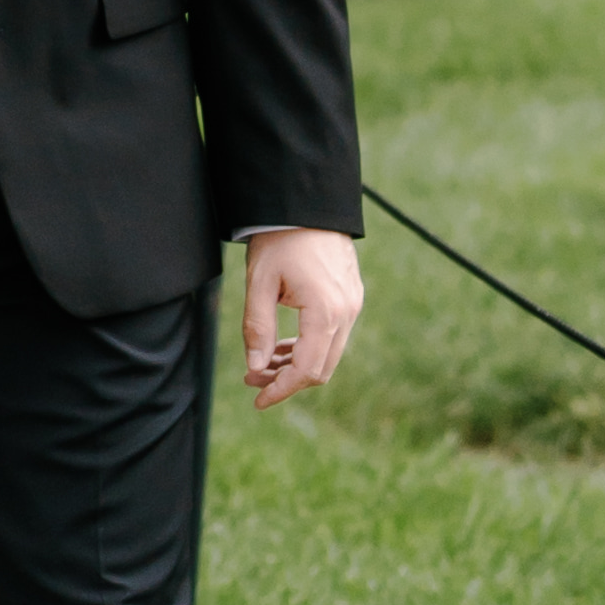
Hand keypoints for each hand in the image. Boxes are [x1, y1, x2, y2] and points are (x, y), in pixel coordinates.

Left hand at [242, 223, 363, 401]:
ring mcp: (352, 305)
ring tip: (261, 364)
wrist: (306, 204)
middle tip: (252, 380)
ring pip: (327, 354)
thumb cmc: (280, 239)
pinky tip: (281, 347)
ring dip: (295, 364)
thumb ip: (258, 328)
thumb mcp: (259, 283)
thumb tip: (255, 369)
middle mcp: (347, 312)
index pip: (306, 370)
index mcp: (326, 312)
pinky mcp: (350, 297)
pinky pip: (332, 336)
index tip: (258, 400)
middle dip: (286, 380)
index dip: (281, 390)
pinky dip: (308, 347)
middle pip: (320, 368)